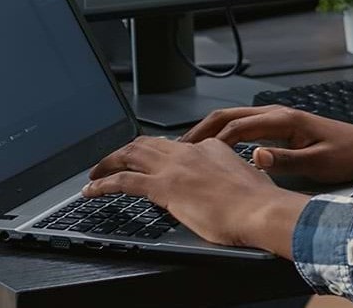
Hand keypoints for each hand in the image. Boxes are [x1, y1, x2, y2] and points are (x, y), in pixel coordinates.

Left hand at [84, 136, 308, 256]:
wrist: (261, 209)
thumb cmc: (259, 203)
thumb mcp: (244, 181)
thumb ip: (226, 178)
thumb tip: (220, 190)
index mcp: (210, 147)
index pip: (175, 147)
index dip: (157, 155)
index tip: (150, 164)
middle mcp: (188, 152)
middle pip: (146, 143)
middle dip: (124, 151)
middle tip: (111, 162)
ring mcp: (174, 167)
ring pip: (129, 155)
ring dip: (108, 162)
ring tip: (94, 174)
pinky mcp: (163, 186)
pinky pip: (123, 181)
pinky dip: (103, 184)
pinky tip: (92, 190)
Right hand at [180, 105, 352, 183]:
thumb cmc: (348, 155)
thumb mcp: (317, 163)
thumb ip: (285, 161)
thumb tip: (255, 158)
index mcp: (283, 120)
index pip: (236, 127)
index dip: (210, 141)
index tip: (190, 155)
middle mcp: (277, 114)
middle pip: (228, 116)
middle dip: (201, 130)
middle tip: (179, 148)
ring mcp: (279, 118)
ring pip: (235, 119)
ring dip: (211, 130)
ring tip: (190, 148)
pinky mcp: (282, 126)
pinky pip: (245, 126)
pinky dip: (226, 134)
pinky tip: (218, 148)